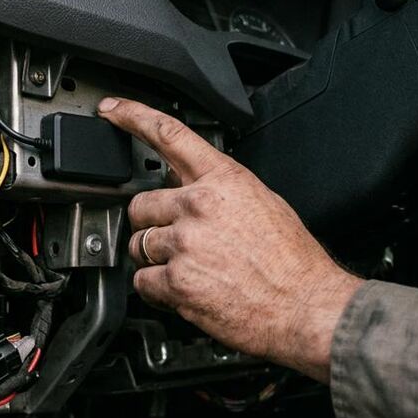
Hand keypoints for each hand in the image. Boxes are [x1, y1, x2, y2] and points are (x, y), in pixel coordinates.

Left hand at [97, 97, 362, 382]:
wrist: (307, 307)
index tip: (111, 110)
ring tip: (192, 270)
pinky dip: (157, 290)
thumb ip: (221, 189)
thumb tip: (190, 185)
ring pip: (139, 245)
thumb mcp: (264, 203)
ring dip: (156, 259)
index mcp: (223, 180)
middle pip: (140, 204)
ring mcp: (185, 244)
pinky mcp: (176, 282)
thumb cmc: (293, 262)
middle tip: (178, 241)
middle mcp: (199, 206)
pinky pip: (142, 282)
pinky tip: (185, 291)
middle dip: (153, 223)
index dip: (133, 116)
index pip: (169, 135)